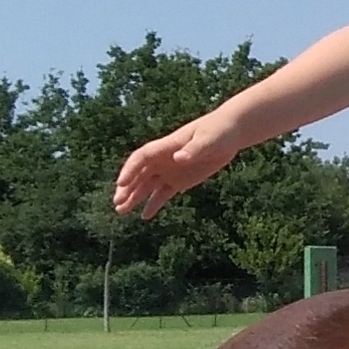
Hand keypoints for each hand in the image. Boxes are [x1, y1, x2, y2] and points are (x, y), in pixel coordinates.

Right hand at [113, 116, 241, 219]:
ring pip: (147, 186)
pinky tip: (145, 216)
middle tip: (117, 203)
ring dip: (134, 197)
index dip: (130, 170)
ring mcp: (170, 171)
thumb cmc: (218, 132)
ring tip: (121, 211)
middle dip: (127, 188)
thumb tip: (178, 158)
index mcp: (166, 146)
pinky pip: (162, 194)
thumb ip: (193, 150)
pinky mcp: (179, 181)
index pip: (142, 158)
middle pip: (140, 174)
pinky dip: (153, 204)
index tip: (121, 184)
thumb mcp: (208, 140)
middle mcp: (163, 159)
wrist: (230, 134)